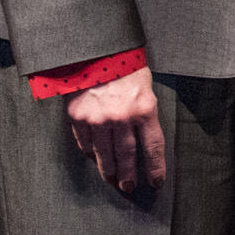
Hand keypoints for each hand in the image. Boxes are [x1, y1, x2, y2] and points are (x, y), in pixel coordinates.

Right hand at [64, 69, 165, 196]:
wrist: (95, 48)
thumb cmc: (124, 65)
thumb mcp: (144, 87)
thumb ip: (144, 112)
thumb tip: (143, 140)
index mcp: (144, 109)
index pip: (153, 147)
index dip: (155, 168)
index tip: (156, 183)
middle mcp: (121, 118)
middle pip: (127, 156)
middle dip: (129, 175)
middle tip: (129, 187)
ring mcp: (98, 119)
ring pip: (104, 154)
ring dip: (108, 170)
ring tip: (111, 179)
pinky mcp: (78, 116)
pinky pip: (84, 142)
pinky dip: (89, 151)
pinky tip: (93, 157)